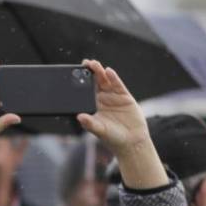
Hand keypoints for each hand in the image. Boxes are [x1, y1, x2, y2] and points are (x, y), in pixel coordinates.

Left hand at [75, 59, 167, 189]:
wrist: (132, 142)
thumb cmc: (112, 138)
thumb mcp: (99, 130)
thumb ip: (90, 123)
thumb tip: (79, 117)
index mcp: (93, 105)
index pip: (85, 90)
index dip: (81, 81)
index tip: (74, 73)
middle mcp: (102, 99)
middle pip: (95, 82)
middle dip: (90, 72)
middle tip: (85, 63)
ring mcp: (113, 96)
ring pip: (105, 81)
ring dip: (100, 72)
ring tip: (95, 65)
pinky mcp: (125, 96)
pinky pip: (118, 85)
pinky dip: (113, 78)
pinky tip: (109, 71)